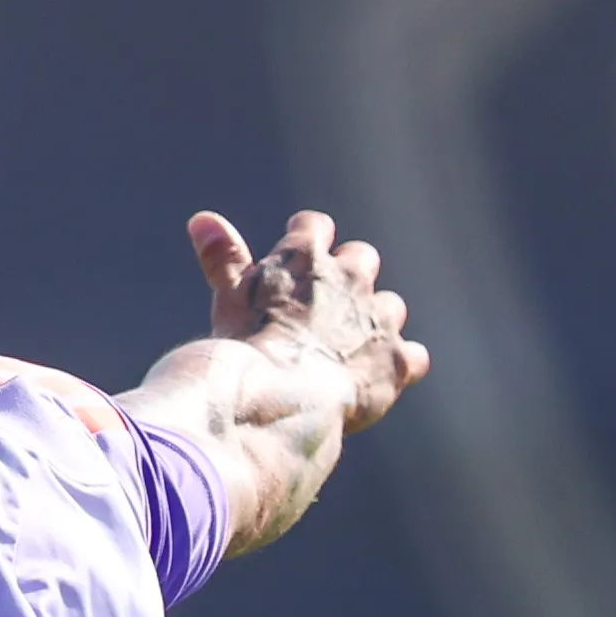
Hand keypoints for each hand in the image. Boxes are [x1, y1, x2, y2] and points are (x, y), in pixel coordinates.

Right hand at [188, 207, 426, 437]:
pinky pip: (413, 358)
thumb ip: (223, 259)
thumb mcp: (229, 299)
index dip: (308, 241)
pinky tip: (377, 382)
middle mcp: (351, 277)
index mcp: (306, 256)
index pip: (315, 226)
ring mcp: (378, 318)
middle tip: (327, 310)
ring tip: (350, 352)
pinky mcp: (396, 361)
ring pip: (390, 307)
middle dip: (349, 280)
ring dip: (375, 323)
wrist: (277, 397)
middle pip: (362, 259)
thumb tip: (203, 220)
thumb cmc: (244, 348)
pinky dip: (399, 367)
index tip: (299, 259)